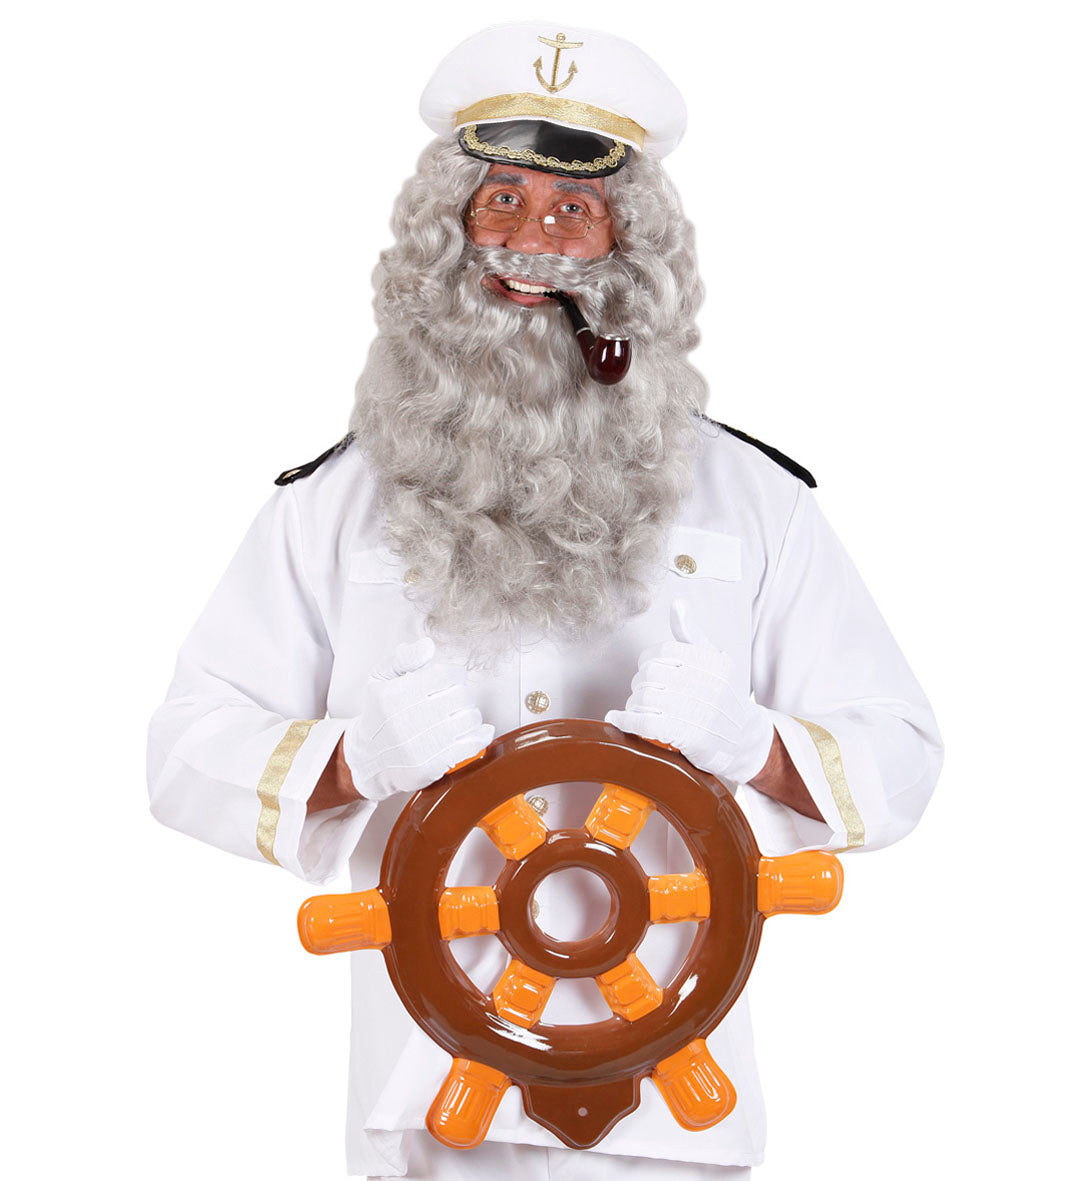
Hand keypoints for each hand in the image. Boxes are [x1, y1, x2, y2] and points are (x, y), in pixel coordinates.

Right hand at [343, 637, 493, 801]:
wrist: (369, 760)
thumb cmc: (380, 715)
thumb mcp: (380, 680)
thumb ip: (403, 659)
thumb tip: (427, 646)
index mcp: (393, 695)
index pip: (446, 675)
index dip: (454, 675)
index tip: (451, 681)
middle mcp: (404, 720)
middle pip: (460, 696)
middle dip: (462, 695)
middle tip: (455, 700)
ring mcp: (418, 746)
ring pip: (468, 719)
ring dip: (470, 715)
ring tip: (459, 717)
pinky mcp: (429, 767)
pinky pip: (469, 746)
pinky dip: (480, 736)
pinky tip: (477, 731)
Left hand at [604, 599, 774, 786]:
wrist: (744, 739)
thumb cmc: (723, 696)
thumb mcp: (715, 661)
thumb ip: (691, 634)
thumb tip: (677, 604)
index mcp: (713, 662)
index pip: (663, 651)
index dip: (648, 661)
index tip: (649, 671)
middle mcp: (708, 684)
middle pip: (650, 674)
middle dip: (639, 683)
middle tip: (643, 693)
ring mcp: (699, 711)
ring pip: (645, 698)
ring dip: (634, 704)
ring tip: (639, 708)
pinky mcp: (689, 737)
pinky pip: (646, 723)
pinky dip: (626, 720)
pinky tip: (616, 719)